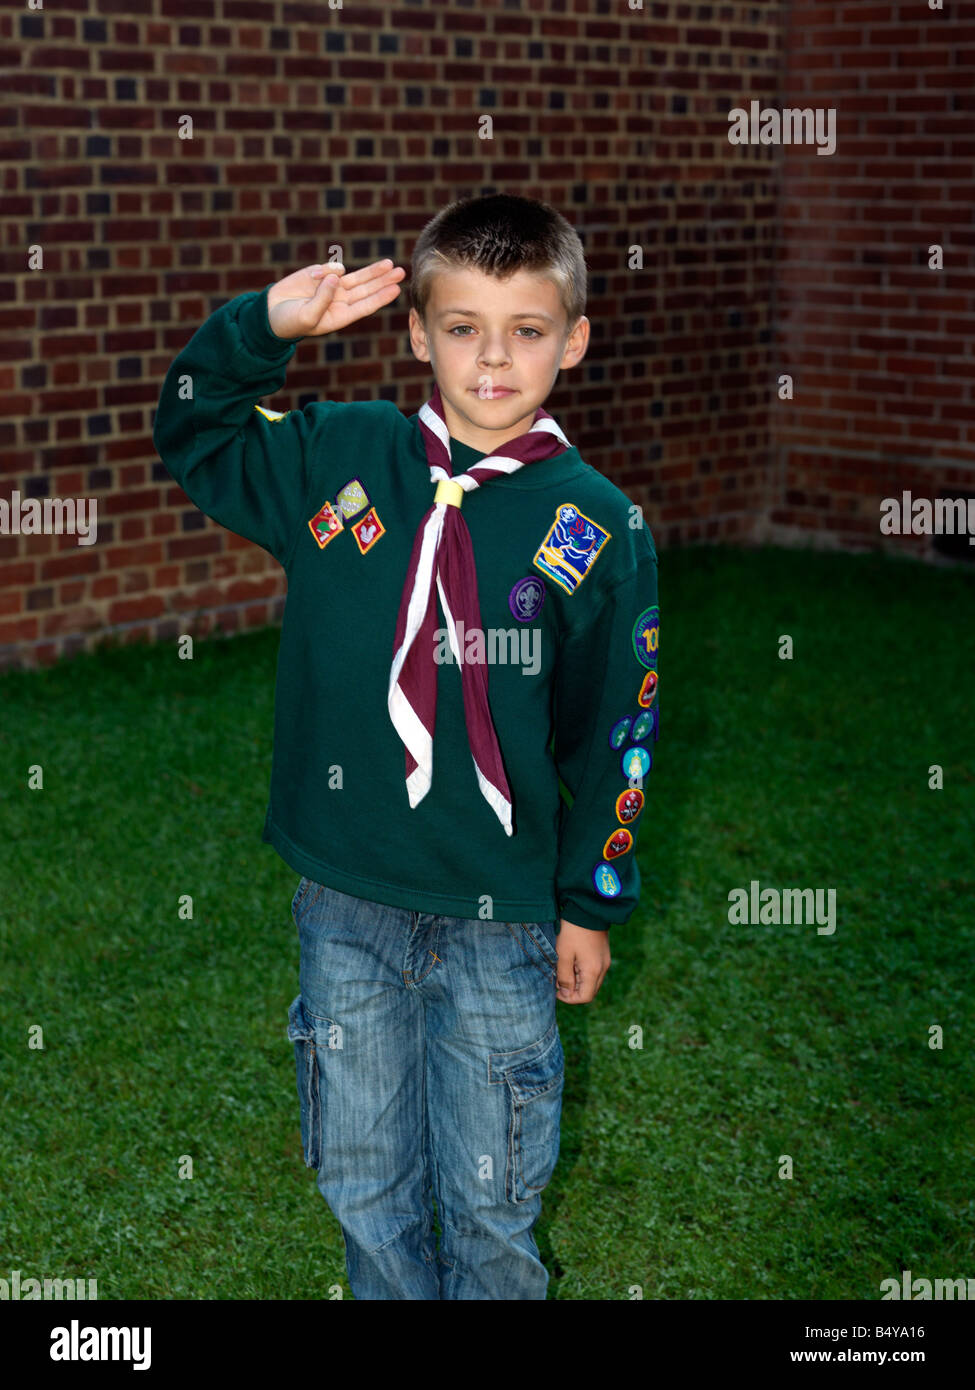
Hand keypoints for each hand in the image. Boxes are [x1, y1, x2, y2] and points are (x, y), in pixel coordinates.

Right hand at [266, 257, 405, 340]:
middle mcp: (340, 301)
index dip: (381, 297)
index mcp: (340, 316)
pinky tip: (313, 277)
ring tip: (389, 264)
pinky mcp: (321, 274)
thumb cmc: (289, 321)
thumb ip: (322, 299)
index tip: (396, 289)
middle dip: (384, 280)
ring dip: (373, 271)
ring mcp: (332, 287)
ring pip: (357, 277)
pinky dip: (326, 269)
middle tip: (401, 272)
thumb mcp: (307, 316)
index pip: (365, 306)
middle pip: (367, 289)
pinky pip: (332, 268)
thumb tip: (337, 277)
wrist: (270, 312)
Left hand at [556, 920, 610, 1003]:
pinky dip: (583, 972)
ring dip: (577, 980)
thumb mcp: (563, 954)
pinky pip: (594, 971)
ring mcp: (605, 961)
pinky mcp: (603, 954)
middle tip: (558, 978)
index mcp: (593, 971)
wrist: (587, 908)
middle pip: (589, 991)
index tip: (557, 989)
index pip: (585, 997)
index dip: (569, 998)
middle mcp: (603, 968)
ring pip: (592, 981)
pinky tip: (572, 960)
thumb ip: (564, 976)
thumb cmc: (573, 931)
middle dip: (573, 990)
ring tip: (564, 967)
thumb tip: (566, 993)